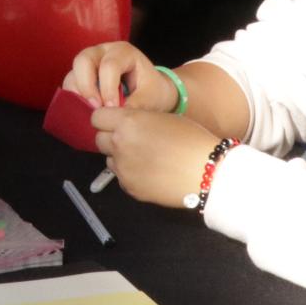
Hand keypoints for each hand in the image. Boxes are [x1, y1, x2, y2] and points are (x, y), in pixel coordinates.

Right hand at [64, 40, 176, 110]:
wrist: (152, 91)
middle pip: (83, 60)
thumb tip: (116, 115)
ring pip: (73, 72)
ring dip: (78, 94)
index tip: (113, 108)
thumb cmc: (152, 90)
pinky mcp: (81, 76)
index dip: (108, 88)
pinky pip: (70, 85)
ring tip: (90, 112)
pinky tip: (86, 111)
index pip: (109, 65)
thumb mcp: (152, 96)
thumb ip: (136, 104)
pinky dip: (74, 99)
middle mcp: (102, 52)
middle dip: (86, 86)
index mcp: (123, 52)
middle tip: (95, 108)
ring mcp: (89, 63)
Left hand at [91, 108, 222, 208]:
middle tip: (131, 141)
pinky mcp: (129, 187)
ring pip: (109, 159)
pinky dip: (130, 174)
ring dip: (120, 157)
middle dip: (111, 138)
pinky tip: (150, 172)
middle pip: (99, 139)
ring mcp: (123, 168)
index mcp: (128, 122)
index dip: (105, 120)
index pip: (97, 117)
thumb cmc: (192, 141)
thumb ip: (138, 119)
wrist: (208, 173)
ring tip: (145, 158)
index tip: (114, 123)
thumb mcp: (164, 118)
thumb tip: (124, 122)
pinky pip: (121, 177)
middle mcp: (120, 144)